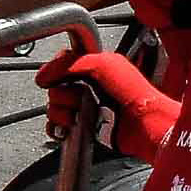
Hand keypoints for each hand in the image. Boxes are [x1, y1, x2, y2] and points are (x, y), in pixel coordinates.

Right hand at [36, 49, 178, 149]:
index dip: (55, 71)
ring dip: (60, 113)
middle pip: (55, 88)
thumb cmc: (132, 92)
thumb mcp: (103, 64)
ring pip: (54, 108)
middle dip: (60, 96)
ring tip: (76, 115)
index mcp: (93, 68)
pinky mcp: (84, 127)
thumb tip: (47, 74)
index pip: (63, 64)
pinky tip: (68, 127)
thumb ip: (73, 62)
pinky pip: (58, 127)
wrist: (143, 124)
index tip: (51, 78)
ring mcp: (85, 108)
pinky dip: (58, 128)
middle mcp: (88, 87)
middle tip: (76, 99)